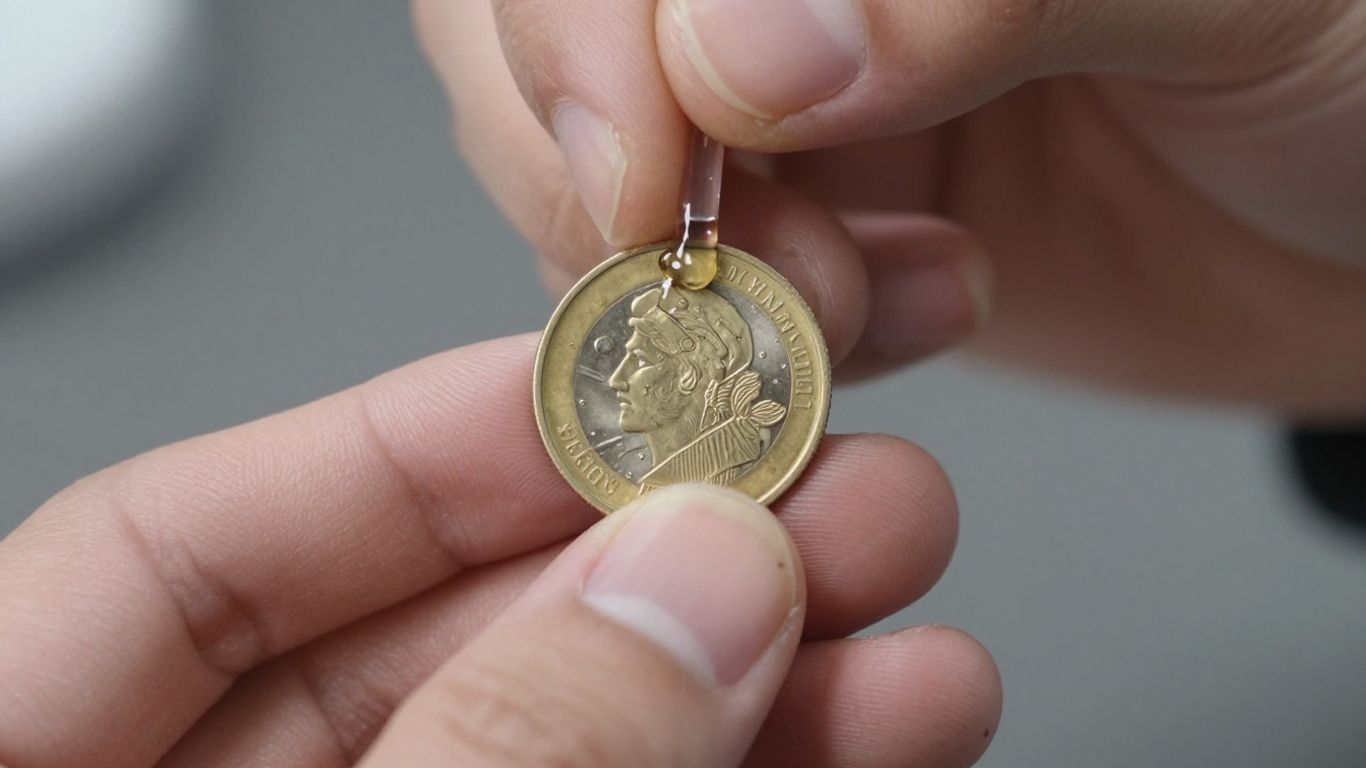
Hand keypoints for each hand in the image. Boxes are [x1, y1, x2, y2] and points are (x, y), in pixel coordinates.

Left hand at [0, 335, 998, 767]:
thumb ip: (502, 753)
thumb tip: (687, 587)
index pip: (182, 552)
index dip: (399, 442)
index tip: (591, 372)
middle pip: (428, 634)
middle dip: (646, 543)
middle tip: (821, 474)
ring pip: (572, 737)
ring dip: (755, 666)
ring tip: (903, 585)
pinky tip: (890, 722)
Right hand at [418, 0, 1365, 415]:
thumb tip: (737, 51)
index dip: (582, 34)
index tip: (639, 177)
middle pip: (537, 26)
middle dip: (596, 166)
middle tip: (740, 269)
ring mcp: (785, 85)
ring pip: (579, 161)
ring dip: (675, 271)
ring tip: (850, 303)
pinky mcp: (805, 209)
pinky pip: (683, 282)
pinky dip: (744, 338)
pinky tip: (895, 315)